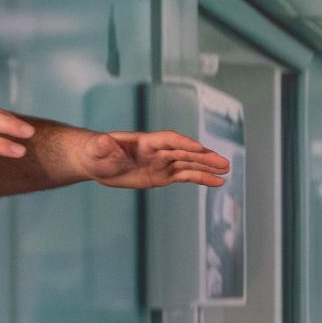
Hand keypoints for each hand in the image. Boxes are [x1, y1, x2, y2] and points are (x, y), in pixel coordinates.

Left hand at [81, 130, 230, 191]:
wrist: (97, 161)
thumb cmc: (96, 152)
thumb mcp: (97, 149)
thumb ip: (103, 145)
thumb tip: (104, 141)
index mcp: (145, 142)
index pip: (168, 140)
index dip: (183, 143)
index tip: (199, 148)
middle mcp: (158, 151)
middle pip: (185, 152)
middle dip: (204, 157)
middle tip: (223, 163)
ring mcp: (162, 163)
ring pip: (189, 164)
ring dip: (207, 168)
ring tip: (226, 172)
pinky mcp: (162, 175)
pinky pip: (185, 176)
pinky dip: (201, 178)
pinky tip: (216, 182)